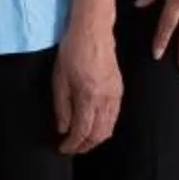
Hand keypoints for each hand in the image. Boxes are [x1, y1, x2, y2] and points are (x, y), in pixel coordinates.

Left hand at [52, 23, 121, 155]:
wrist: (93, 31)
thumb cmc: (72, 52)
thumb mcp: (59, 79)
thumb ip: (62, 107)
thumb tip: (63, 129)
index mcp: (88, 97)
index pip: (82, 131)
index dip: (73, 144)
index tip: (63, 148)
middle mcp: (105, 99)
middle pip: (99, 134)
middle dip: (86, 145)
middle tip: (72, 148)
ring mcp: (115, 94)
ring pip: (109, 127)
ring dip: (96, 138)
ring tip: (82, 141)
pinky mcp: (119, 89)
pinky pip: (114, 116)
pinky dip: (105, 127)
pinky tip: (95, 125)